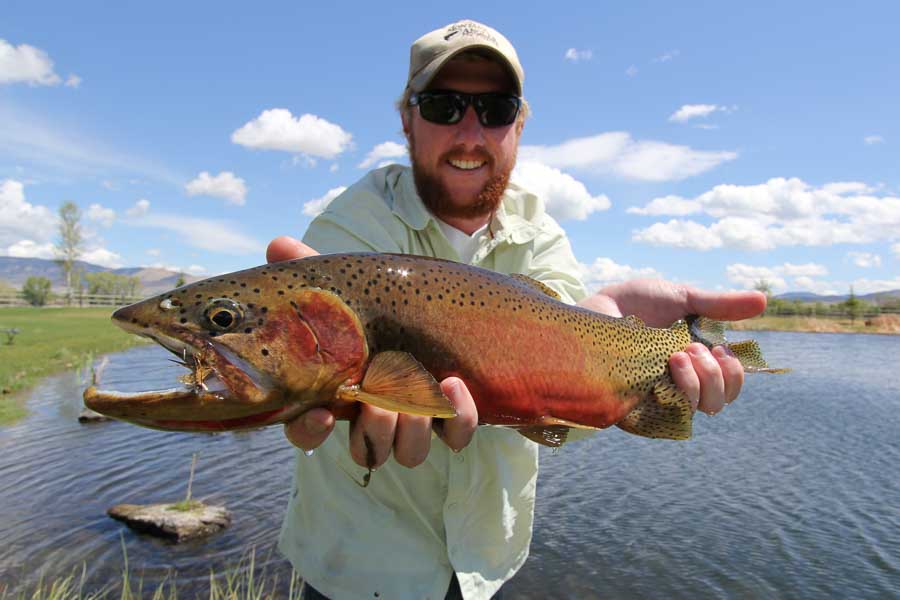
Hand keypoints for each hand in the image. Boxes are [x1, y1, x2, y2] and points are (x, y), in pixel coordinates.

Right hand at [267, 236, 478, 467]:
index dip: (309, 431)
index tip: (320, 415)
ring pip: (408, 453)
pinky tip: (455, 385)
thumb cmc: (381, 308)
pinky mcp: (453, 419)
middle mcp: (374, 416)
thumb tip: (278, 244)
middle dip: (374, 431)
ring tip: (420, 392)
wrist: (446, 314)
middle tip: (382, 403)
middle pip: (366, 448)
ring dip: (413, 431)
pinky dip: (459, 417)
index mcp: (339, 393)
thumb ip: (313, 272)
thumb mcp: (348, 289)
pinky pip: (457, 436)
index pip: (307, 430)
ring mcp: (416, 422)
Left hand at [579, 279, 766, 414]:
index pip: (728, 388)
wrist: (595, 306)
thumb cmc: (634, 302)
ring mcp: (657, 396)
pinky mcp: (634, 406)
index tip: (721, 349)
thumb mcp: (682, 298)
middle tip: (692, 348)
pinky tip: (665, 368)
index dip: (734, 375)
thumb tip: (765, 301)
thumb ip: (720, 305)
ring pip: (697, 410)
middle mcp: (678, 384)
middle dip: (715, 376)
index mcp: (695, 363)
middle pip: (717, 403)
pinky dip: (676, 392)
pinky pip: (666, 415)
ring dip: (698, 381)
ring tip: (676, 354)